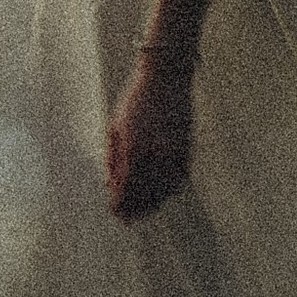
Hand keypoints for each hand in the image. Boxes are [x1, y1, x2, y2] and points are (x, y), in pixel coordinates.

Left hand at [105, 45, 194, 222]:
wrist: (166, 77)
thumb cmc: (135, 100)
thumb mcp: (115, 127)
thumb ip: (112, 159)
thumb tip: (109, 185)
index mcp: (133, 148)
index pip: (125, 189)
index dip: (119, 205)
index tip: (115, 213)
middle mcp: (155, 154)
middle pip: (145, 195)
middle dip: (135, 209)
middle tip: (127, 219)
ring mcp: (174, 152)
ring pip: (164, 191)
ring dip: (153, 204)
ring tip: (143, 210)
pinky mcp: (187, 149)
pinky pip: (178, 179)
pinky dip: (169, 190)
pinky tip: (160, 194)